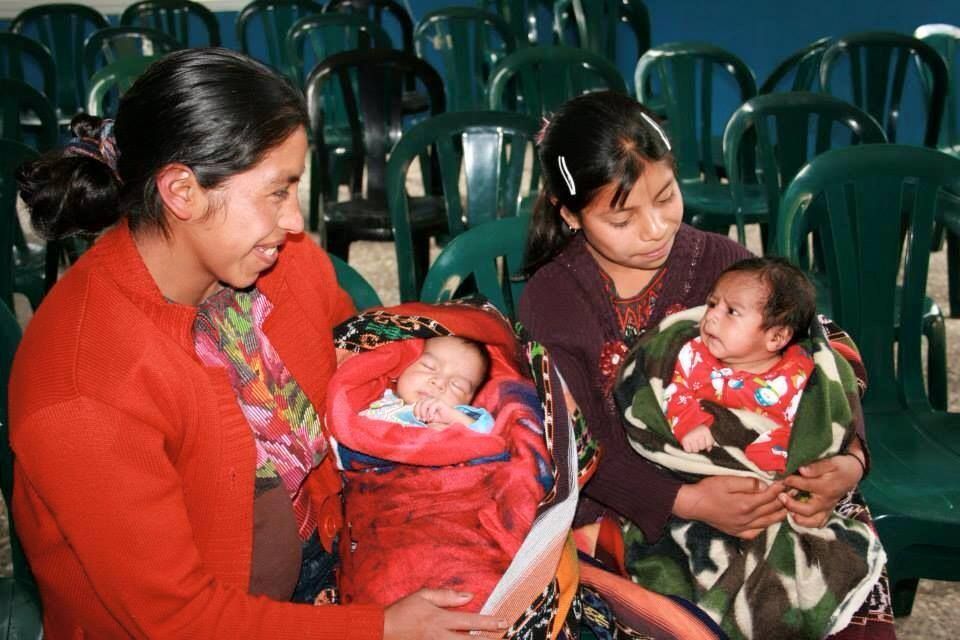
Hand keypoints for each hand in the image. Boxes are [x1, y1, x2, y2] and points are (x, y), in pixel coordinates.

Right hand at [383, 588, 507, 639]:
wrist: (381, 630)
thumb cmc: (402, 611)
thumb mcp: (423, 595)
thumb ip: (447, 595)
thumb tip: (469, 595)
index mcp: (440, 618)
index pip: (470, 620)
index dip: (489, 622)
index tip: (503, 622)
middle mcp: (440, 635)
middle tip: (505, 638)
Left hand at [412, 398, 450, 423]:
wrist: (451, 420)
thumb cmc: (440, 419)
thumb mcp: (428, 418)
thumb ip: (422, 416)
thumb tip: (414, 417)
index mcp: (426, 403)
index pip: (417, 404)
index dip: (415, 411)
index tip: (417, 419)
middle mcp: (430, 400)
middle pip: (419, 402)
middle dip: (418, 411)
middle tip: (420, 419)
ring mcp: (434, 400)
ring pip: (424, 403)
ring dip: (424, 412)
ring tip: (427, 419)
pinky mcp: (440, 402)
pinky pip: (432, 405)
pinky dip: (430, 412)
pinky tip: (432, 418)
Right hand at [674, 475, 786, 539]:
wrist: (693, 505)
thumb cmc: (708, 489)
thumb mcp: (727, 480)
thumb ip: (748, 483)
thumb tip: (764, 486)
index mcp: (746, 504)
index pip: (769, 495)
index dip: (780, 488)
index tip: (787, 481)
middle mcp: (747, 518)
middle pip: (771, 509)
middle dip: (784, 500)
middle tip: (794, 493)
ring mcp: (742, 527)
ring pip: (767, 522)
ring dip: (779, 514)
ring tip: (788, 507)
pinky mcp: (736, 532)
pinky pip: (756, 532)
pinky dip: (765, 527)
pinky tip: (767, 522)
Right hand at [681, 426, 714, 452]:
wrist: (686, 423)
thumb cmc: (698, 429)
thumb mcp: (706, 432)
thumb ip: (710, 441)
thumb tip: (708, 449)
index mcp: (705, 431)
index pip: (708, 444)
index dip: (706, 445)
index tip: (704, 441)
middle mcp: (698, 433)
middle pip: (702, 447)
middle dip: (700, 446)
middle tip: (697, 440)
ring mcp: (691, 437)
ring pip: (695, 450)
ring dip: (694, 448)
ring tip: (693, 442)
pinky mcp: (684, 440)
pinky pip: (688, 450)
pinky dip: (688, 449)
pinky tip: (689, 444)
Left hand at [780, 447, 863, 527]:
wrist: (853, 473)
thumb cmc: (840, 466)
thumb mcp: (831, 462)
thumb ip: (816, 467)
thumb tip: (802, 470)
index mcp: (826, 488)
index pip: (805, 486)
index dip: (792, 482)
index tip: (784, 478)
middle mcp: (826, 501)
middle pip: (807, 510)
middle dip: (791, 505)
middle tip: (781, 497)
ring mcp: (826, 508)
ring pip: (812, 521)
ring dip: (798, 519)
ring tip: (788, 511)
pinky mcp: (827, 511)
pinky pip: (817, 523)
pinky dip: (806, 522)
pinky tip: (796, 516)